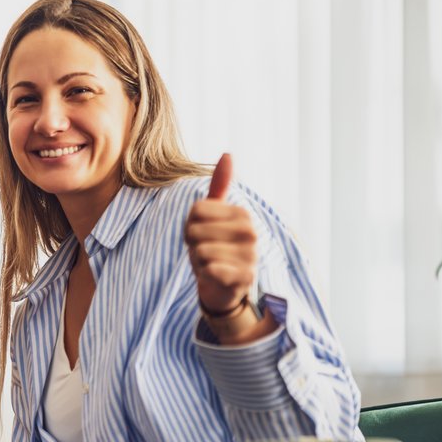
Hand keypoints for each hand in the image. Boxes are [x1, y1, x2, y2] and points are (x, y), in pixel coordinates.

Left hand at [183, 153, 256, 318]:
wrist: (223, 287)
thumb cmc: (214, 248)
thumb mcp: (212, 217)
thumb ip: (219, 188)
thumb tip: (228, 154)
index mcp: (242, 213)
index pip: (195, 210)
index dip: (190, 225)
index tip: (204, 235)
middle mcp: (251, 232)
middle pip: (194, 229)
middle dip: (193, 244)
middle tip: (206, 253)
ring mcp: (251, 256)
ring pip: (199, 251)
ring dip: (198, 262)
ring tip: (211, 265)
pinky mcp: (245, 278)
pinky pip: (209, 270)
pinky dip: (206, 276)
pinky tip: (216, 278)